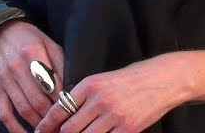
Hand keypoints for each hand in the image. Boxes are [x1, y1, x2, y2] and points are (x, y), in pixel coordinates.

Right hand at [0, 21, 65, 132]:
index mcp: (32, 53)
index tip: (73, 111)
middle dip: (53, 117)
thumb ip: (61, 64)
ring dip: (38, 124)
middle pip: (38, 100)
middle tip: (64, 125)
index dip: (63, 101)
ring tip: (51, 130)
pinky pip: (4, 113)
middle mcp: (17, 68)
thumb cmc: (31, 39)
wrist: (1, 32)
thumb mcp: (50, 43)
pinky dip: (14, 128)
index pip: (51, 84)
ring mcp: (5, 80)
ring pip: (23, 109)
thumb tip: (73, 87)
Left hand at [33, 55, 187, 132]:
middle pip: (69, 129)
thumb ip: (85, 95)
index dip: (47, 124)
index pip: (60, 109)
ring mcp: (113, 116)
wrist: (164, 79)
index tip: (39, 132)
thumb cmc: (133, 78)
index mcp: (90, 84)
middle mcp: (99, 100)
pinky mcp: (127, 129)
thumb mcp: (104, 79)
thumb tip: (66, 114)